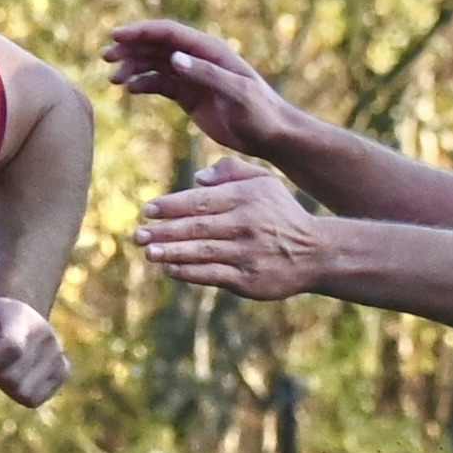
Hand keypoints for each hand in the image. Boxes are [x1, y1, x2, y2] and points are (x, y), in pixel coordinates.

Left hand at [0, 297, 68, 406]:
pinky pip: (34, 399)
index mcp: (23, 318)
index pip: (12, 348)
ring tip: (4, 368)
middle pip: (13, 378)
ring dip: (6, 385)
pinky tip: (17, 377)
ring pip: (24, 393)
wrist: (21, 318)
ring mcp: (57, 355)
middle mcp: (46, 336)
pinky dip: (20, 393)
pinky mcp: (62, 372)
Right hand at [104, 21, 292, 156]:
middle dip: (130, 49)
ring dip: (133, 67)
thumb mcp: (236, 92)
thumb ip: (206, 74)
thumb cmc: (259, 112)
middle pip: (157, 46)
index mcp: (209, 50)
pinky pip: (161, 84)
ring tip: (113, 79)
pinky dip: (144, 84)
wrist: (269, 134)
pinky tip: (130, 90)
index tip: (115, 36)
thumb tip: (174, 58)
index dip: (141, 32)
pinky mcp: (189, 95)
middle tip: (106, 58)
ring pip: (155, 64)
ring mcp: (192, 76)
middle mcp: (198, 58)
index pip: (169, 34)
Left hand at [135, 159, 324, 299]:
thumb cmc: (281, 215)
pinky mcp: (248, 279)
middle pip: (197, 227)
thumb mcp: (265, 183)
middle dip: (165, 231)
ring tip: (148, 251)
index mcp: (247, 198)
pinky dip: (189, 272)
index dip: (172, 206)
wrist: (315, 252)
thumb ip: (232, 173)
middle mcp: (246, 224)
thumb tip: (197, 178)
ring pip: (202, 252)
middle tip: (138, 234)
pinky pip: (212, 275)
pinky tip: (170, 269)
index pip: (202, 201)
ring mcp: (247, 253)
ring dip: (172, 252)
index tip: (148, 210)